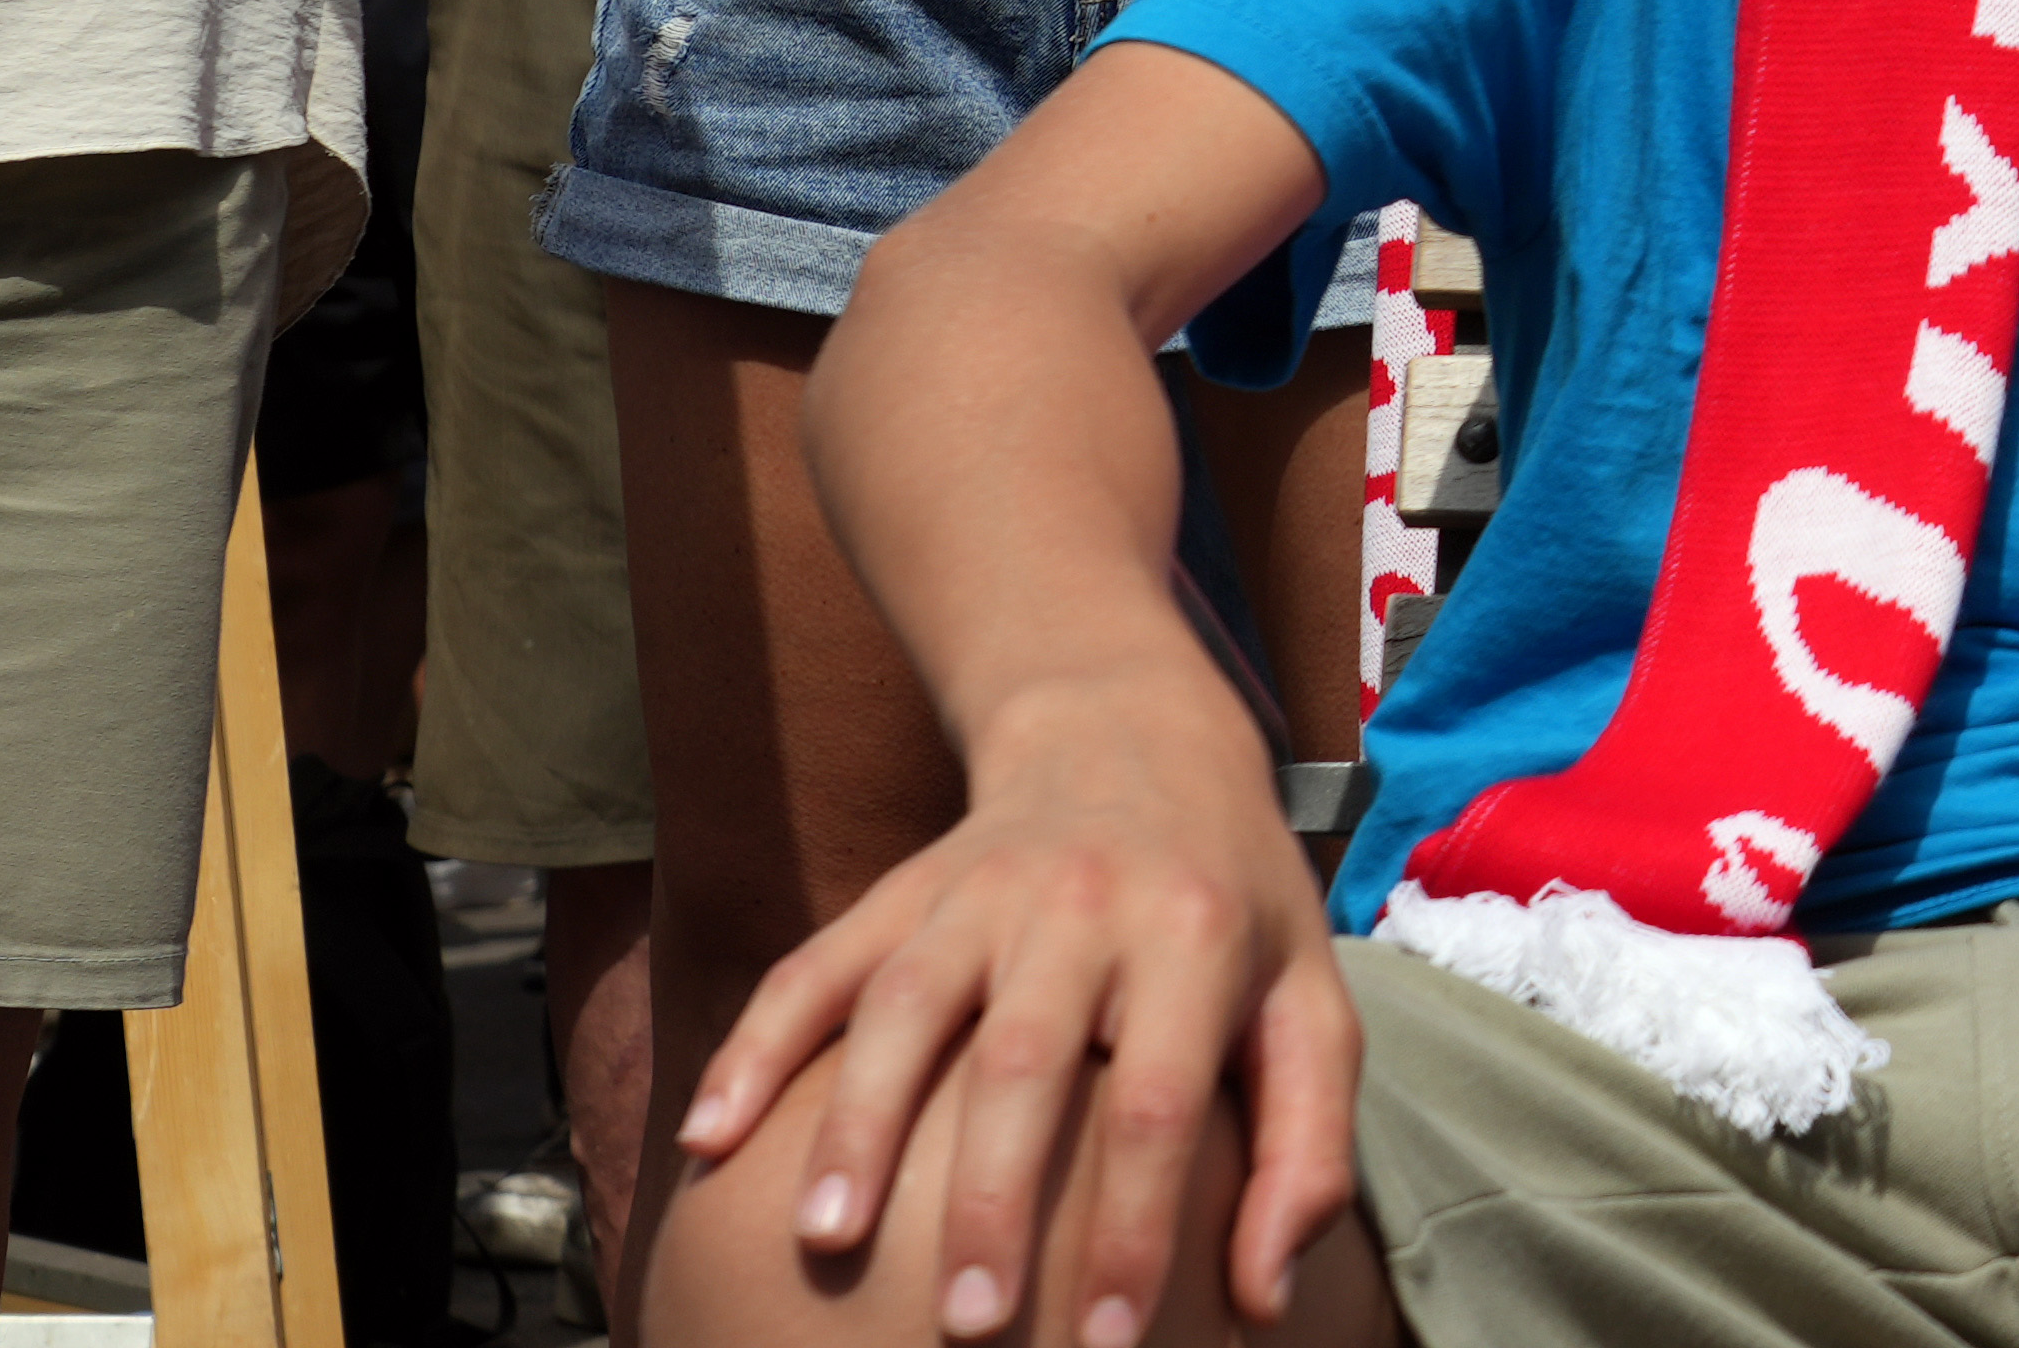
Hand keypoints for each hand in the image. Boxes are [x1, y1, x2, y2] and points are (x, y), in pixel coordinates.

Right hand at [676, 669, 1362, 1347]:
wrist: (1136, 731)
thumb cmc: (1234, 902)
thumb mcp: (1309, 999)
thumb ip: (1308, 1148)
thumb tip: (1268, 1304)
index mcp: (1195, 937)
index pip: (1157, 1103)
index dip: (1132, 1229)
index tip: (1103, 1344)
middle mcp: (1082, 905)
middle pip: (1022, 1061)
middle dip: (988, 1202)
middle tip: (964, 1329)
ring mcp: (977, 892)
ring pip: (903, 1010)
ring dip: (856, 1128)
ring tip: (825, 1244)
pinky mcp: (898, 891)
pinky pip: (814, 968)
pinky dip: (754, 1050)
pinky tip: (709, 1137)